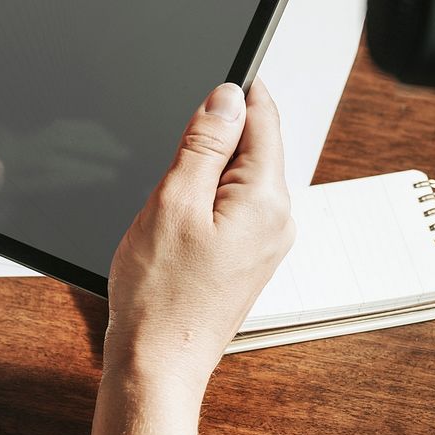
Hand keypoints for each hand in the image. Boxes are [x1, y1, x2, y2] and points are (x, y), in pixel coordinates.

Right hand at [105, 79, 294, 393]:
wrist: (157, 360)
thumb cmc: (159, 294)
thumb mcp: (173, 201)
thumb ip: (204, 144)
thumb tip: (227, 97)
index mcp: (265, 201)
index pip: (264, 120)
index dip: (238, 91)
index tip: (214, 75)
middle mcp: (277, 220)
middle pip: (253, 146)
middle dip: (213, 136)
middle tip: (169, 158)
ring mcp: (265, 240)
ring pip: (237, 176)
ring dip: (203, 169)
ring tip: (166, 200)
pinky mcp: (247, 255)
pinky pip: (231, 204)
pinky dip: (203, 196)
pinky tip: (173, 219)